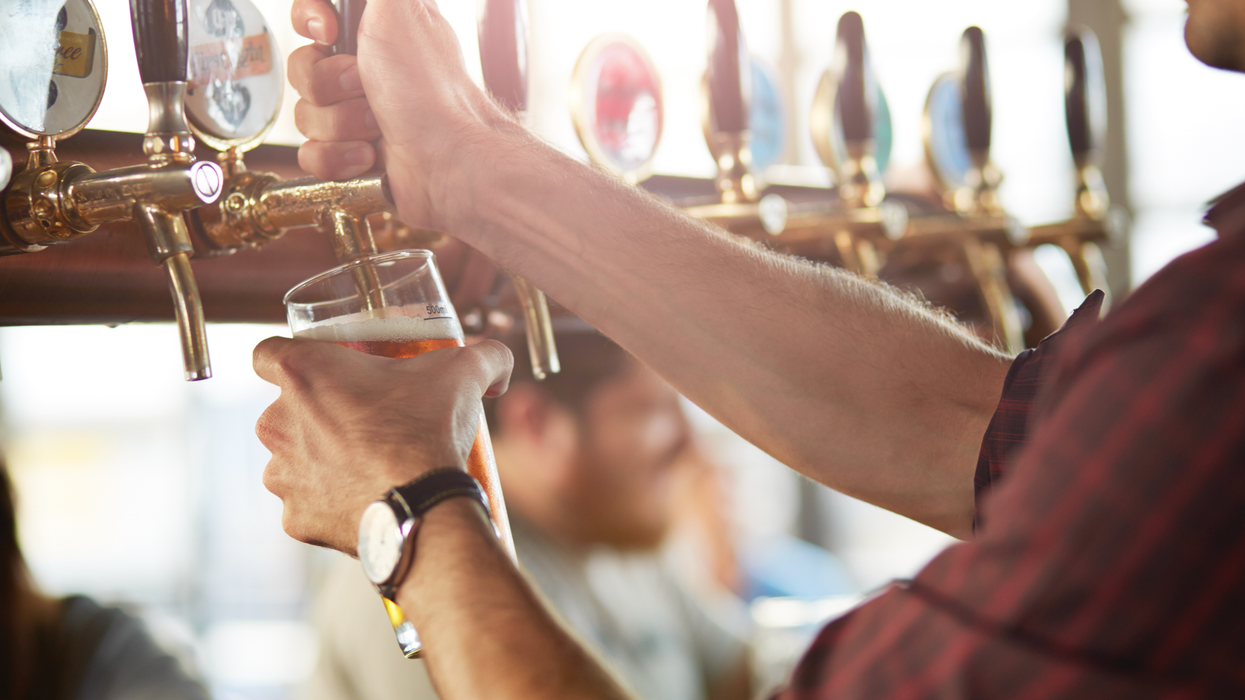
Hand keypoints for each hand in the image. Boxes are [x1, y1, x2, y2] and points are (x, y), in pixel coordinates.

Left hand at [253, 337, 512, 553]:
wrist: (424, 509)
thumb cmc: (427, 431)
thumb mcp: (461, 373)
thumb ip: (482, 355)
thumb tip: (499, 359)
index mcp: (301, 374)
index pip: (265, 351)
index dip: (290, 358)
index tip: (321, 368)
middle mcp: (276, 422)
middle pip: (283, 409)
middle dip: (317, 414)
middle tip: (365, 418)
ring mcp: (282, 475)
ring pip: (292, 459)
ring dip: (321, 459)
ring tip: (368, 462)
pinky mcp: (296, 518)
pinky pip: (307, 503)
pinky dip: (331, 501)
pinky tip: (366, 496)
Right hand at [287, 0, 513, 230]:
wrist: (449, 157)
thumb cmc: (430, 86)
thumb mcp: (399, 7)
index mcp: (375, 30)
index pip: (313, 15)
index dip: (309, 20)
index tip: (328, 32)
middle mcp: (365, 70)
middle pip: (303, 68)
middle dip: (329, 83)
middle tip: (365, 87)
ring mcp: (358, 114)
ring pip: (306, 114)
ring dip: (340, 123)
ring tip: (378, 126)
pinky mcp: (353, 154)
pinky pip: (312, 153)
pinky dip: (337, 156)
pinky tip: (368, 155)